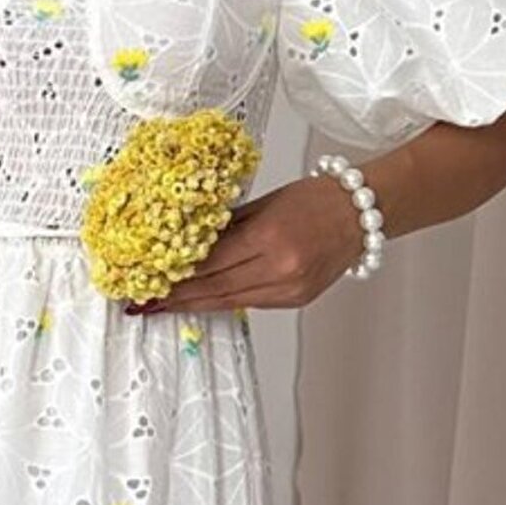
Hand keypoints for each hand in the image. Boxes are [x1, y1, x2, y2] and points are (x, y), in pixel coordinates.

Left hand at [124, 175, 368, 316]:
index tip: (148, 280)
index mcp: (269, 239)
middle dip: (177, 297)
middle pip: (215, 290)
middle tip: (145, 302)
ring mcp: (290, 289)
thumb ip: (226, 226)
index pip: (210, 265)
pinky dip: (223, 300)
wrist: (361, 214)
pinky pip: (250, 302)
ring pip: (230, 301)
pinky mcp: (295, 300)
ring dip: (195, 304)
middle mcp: (281, 270)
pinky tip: (202, 299)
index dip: (175, 276)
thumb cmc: (315, 199)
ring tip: (164, 305)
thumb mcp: (262, 204)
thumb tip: (187, 243)